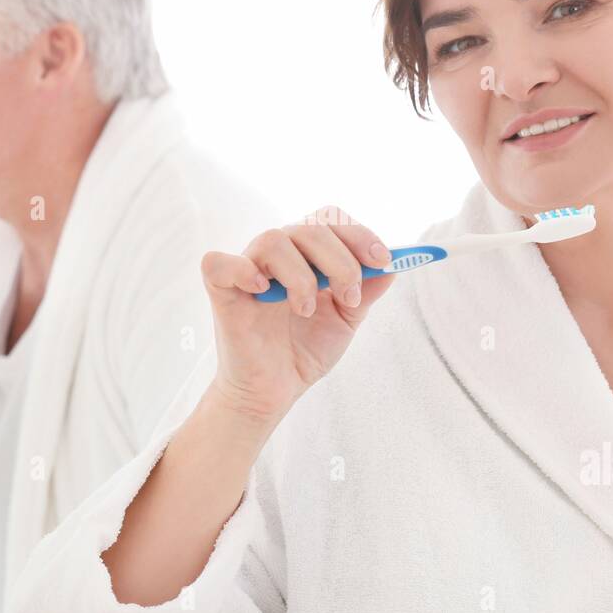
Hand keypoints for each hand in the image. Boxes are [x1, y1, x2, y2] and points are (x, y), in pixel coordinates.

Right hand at [199, 206, 396, 429]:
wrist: (274, 390)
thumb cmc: (304, 351)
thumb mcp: (346, 320)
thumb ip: (367, 291)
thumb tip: (393, 264)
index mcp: (307, 255)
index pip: (330, 221)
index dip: (358, 234)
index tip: (382, 260)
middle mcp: (278, 255)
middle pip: (308, 227)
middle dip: (340, 260)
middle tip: (348, 297)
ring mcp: (248, 269)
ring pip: (273, 240)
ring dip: (300, 275)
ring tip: (306, 310)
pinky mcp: (221, 290)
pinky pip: (219, 263)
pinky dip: (242, 270)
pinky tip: (262, 292)